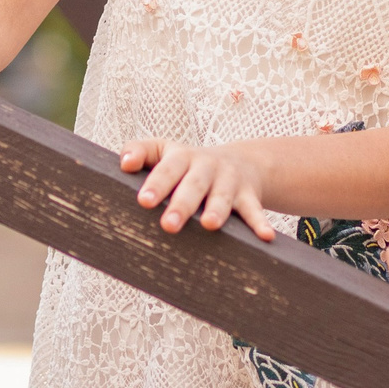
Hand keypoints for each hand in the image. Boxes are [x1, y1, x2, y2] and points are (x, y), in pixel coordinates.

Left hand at [120, 140, 276, 240]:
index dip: (157, 182)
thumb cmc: (188, 164)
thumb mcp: (165, 151)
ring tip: (209, 225)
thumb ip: (140, 151)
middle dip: (182, 204)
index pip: (167, 167)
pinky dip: (259, 223)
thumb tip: (123, 162)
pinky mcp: (248, 195)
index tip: (144, 200)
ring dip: (217, 210)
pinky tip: (265, 236)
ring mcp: (229, 180)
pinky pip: (254, 210)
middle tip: (168, 225)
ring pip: (223, 196)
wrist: (241, 161)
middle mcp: (206, 166)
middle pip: (194, 184)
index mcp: (182, 157)